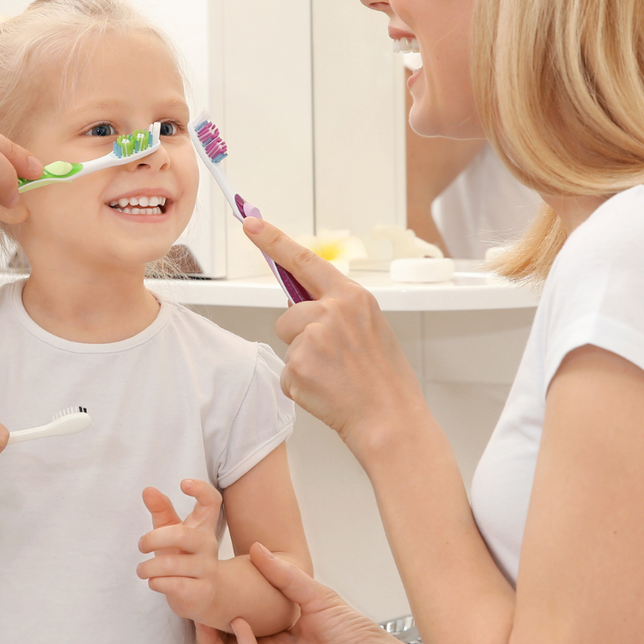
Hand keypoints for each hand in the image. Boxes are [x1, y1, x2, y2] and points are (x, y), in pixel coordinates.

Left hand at [136, 481, 223, 621]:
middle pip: (181, 535)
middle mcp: (208, 545)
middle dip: (153, 539)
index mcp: (202, 527)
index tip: (183, 483)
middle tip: (141, 546)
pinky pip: (174, 584)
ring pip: (172, 564)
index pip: (211, 502)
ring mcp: (207, 570)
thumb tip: (148, 489)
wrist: (202, 596)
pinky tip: (153, 582)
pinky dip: (156, 582)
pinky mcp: (201, 592)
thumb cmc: (183, 557)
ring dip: (149, 567)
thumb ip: (161, 510)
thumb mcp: (171, 531)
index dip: (201, 489)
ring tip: (142, 570)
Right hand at [196, 543, 444, 643]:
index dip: (214, 612)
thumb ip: (284, 575)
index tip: (201, 586)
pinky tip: (241, 627)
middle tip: (193, 603)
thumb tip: (257, 548)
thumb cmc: (356, 635)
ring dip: (214, 643)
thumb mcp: (314, 595)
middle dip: (203, 629)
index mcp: (273, 642)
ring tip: (208, 616)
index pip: (232, 630)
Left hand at [241, 217, 426, 453]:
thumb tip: (302, 304)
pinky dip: (301, 386)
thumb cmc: (385, 380)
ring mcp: (313, 338)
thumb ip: (338, 311)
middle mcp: (331, 311)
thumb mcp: (370, 329)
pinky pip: (286, 373)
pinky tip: (327, 392)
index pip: (305, 261)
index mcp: (353, 297)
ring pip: (286, 343)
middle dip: (300, 335)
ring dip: (301, 361)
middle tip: (334, 361)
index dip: (274, 240)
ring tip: (335, 377)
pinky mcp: (298, 365)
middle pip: (289, 315)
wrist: (392, 420)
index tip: (251, 223)